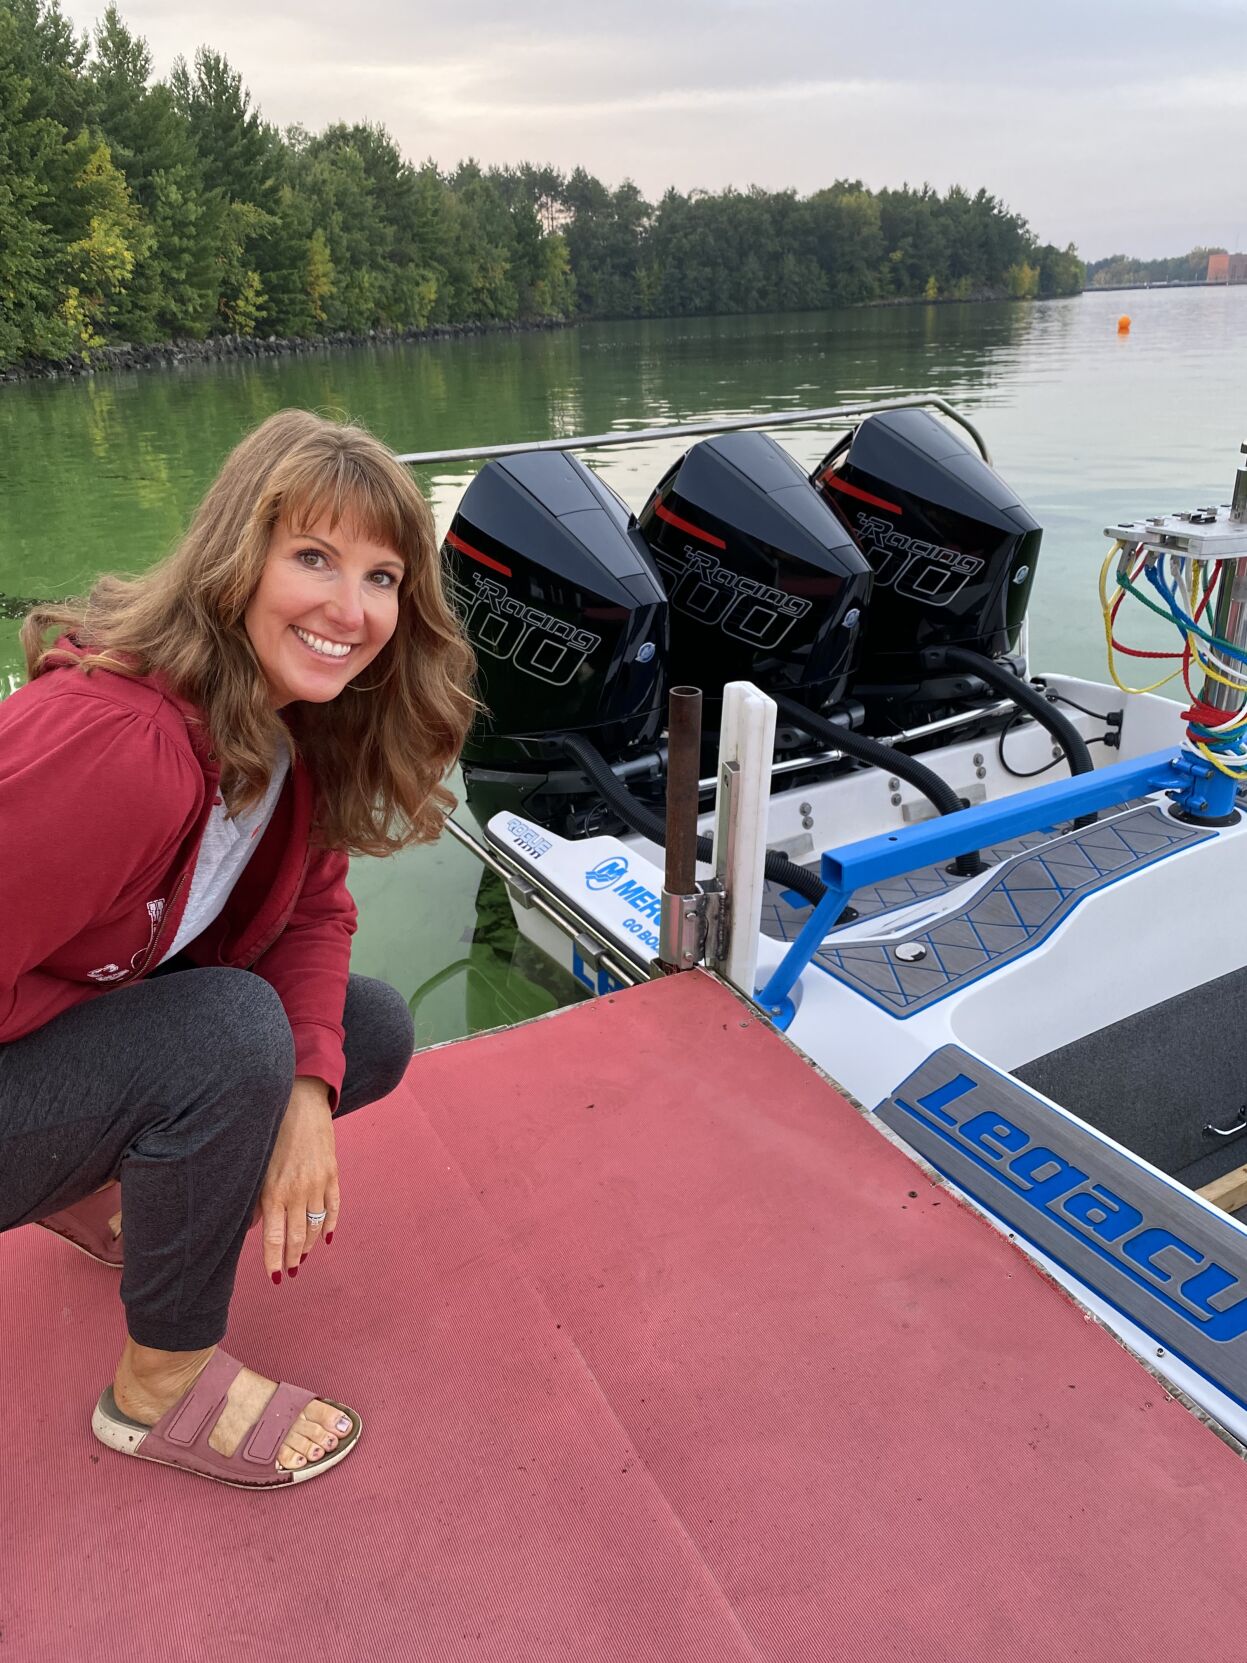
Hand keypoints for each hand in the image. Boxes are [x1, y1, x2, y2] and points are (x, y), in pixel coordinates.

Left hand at [260, 1076, 340, 1280]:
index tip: (275, 1277)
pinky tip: (326, 1237)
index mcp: (273, 1191)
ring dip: (310, 1245)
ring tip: (304, 1257)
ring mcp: (318, 1183)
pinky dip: (331, 1224)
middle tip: (290, 1272)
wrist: (301, 1101)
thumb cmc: (271, 1132)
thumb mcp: (256, 1165)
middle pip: (298, 1237)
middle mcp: (297, 1191)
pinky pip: (334, 1207)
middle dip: (293, 1258)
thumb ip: (254, 1199)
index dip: (275, 1261)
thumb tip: (250, 1227)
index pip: (275, 1238)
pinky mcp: (333, 1173)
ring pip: (316, 1225)